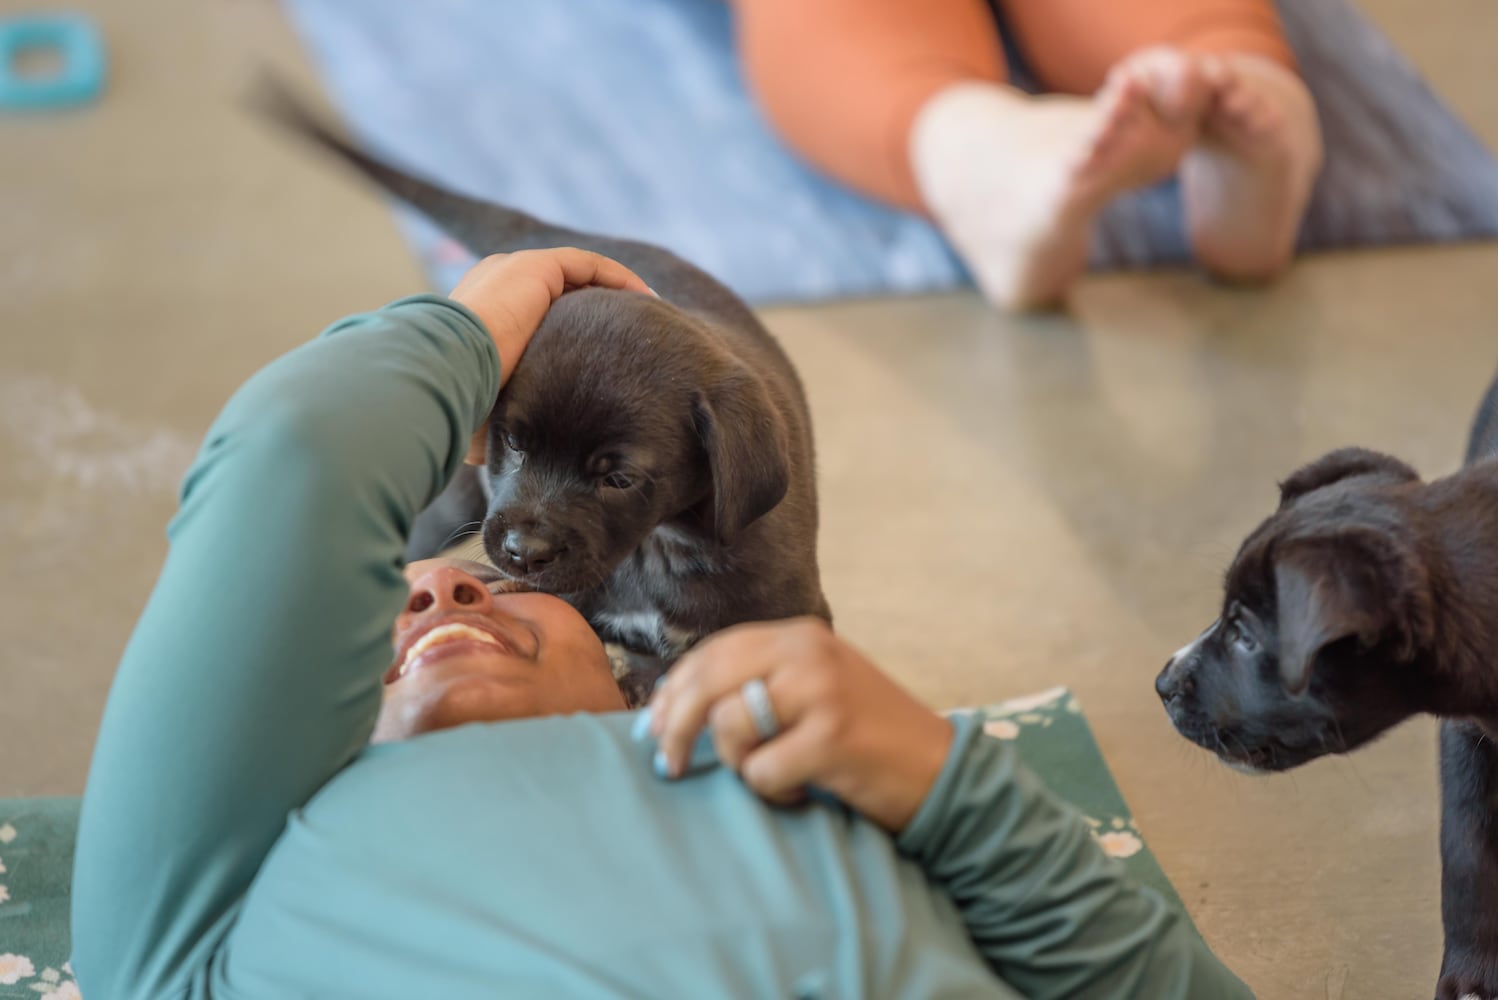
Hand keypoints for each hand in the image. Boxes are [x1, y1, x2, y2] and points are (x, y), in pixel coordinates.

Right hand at [447, 248, 653, 463]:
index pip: (531, 314)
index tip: (600, 358)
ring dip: (613, 290)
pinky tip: (643, 299)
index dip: (570, 331)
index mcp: (480, 315)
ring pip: (575, 274)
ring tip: (646, 313)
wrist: (449, 369)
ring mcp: (515, 271)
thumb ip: (492, 420)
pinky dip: (617, 278)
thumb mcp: (480, 410)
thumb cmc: (458, 401)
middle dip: (595, 309)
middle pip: (557, 291)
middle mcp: (496, 286)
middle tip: (628, 335)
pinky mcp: (535, 266)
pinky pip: (586, 265)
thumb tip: (490, 461)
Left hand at [646, 618, 953, 832]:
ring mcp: (821, 689)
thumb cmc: (868, 739)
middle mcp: (808, 651)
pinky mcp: (831, 735)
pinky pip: (761, 771)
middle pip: (709, 680)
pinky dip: (773, 793)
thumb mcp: (816, 690)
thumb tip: (675, 705)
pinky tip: (802, 793)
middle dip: (674, 725)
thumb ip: (762, 683)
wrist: (941, 769)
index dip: (674, 690)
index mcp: (801, 635)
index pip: (714, 652)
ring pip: (730, 725)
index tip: (651, 725)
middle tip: (665, 764)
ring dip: (740, 765)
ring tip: (776, 777)